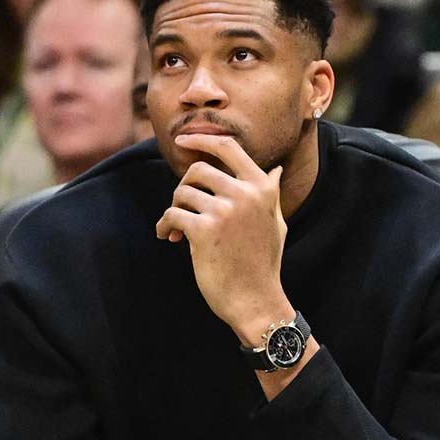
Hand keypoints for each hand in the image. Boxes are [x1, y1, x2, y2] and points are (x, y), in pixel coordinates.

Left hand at [154, 133, 290, 343]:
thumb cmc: (263, 263)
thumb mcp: (275, 222)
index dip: (201, 139)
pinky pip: (172, 215)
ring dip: (175, 209)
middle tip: (182, 206)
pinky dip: (164, 225)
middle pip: (198, 170)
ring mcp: (224, 211)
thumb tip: (274, 169)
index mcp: (261, 188)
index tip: (182, 140)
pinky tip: (167, 237)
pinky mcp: (203, 230)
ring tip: (176, 229)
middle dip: (184, 186)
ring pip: (182, 193)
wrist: (255, 300)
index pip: (228, 147)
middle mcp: (244, 194)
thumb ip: (270, 193)